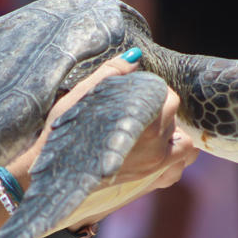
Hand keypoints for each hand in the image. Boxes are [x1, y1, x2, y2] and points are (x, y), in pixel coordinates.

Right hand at [40, 51, 199, 190]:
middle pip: (175, 116)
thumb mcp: (82, 96)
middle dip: (161, 108)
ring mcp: (153, 167)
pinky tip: (154, 150)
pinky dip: (172, 159)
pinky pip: (175, 169)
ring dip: (173, 133)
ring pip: (185, 145)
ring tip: (150, 128)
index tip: (134, 89)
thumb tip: (134, 56)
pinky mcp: (148, 181)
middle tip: (136, 107)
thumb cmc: (62, 132)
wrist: (53, 174)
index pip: (167, 97)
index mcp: (142, 123)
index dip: (151, 88)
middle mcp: (155, 148)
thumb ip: (112, 73)